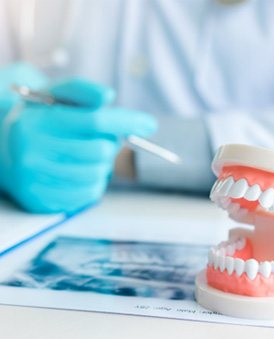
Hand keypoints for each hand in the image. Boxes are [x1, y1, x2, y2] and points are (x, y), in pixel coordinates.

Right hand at [0, 67, 156, 212]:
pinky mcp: (42, 201)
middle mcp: (32, 153)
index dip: (127, 121)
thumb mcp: (53, 97)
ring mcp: (36, 180)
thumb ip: (82, 91)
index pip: (94, 121)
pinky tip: (80, 171)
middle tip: (100, 139)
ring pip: (98, 174)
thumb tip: (109, 96)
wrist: (3, 151)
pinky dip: (94, 182)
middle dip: (109, 144)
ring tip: (85, 155)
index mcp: (37, 122)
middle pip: (100, 151)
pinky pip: (89, 194)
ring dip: (102, 164)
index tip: (149, 124)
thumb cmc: (39, 121)